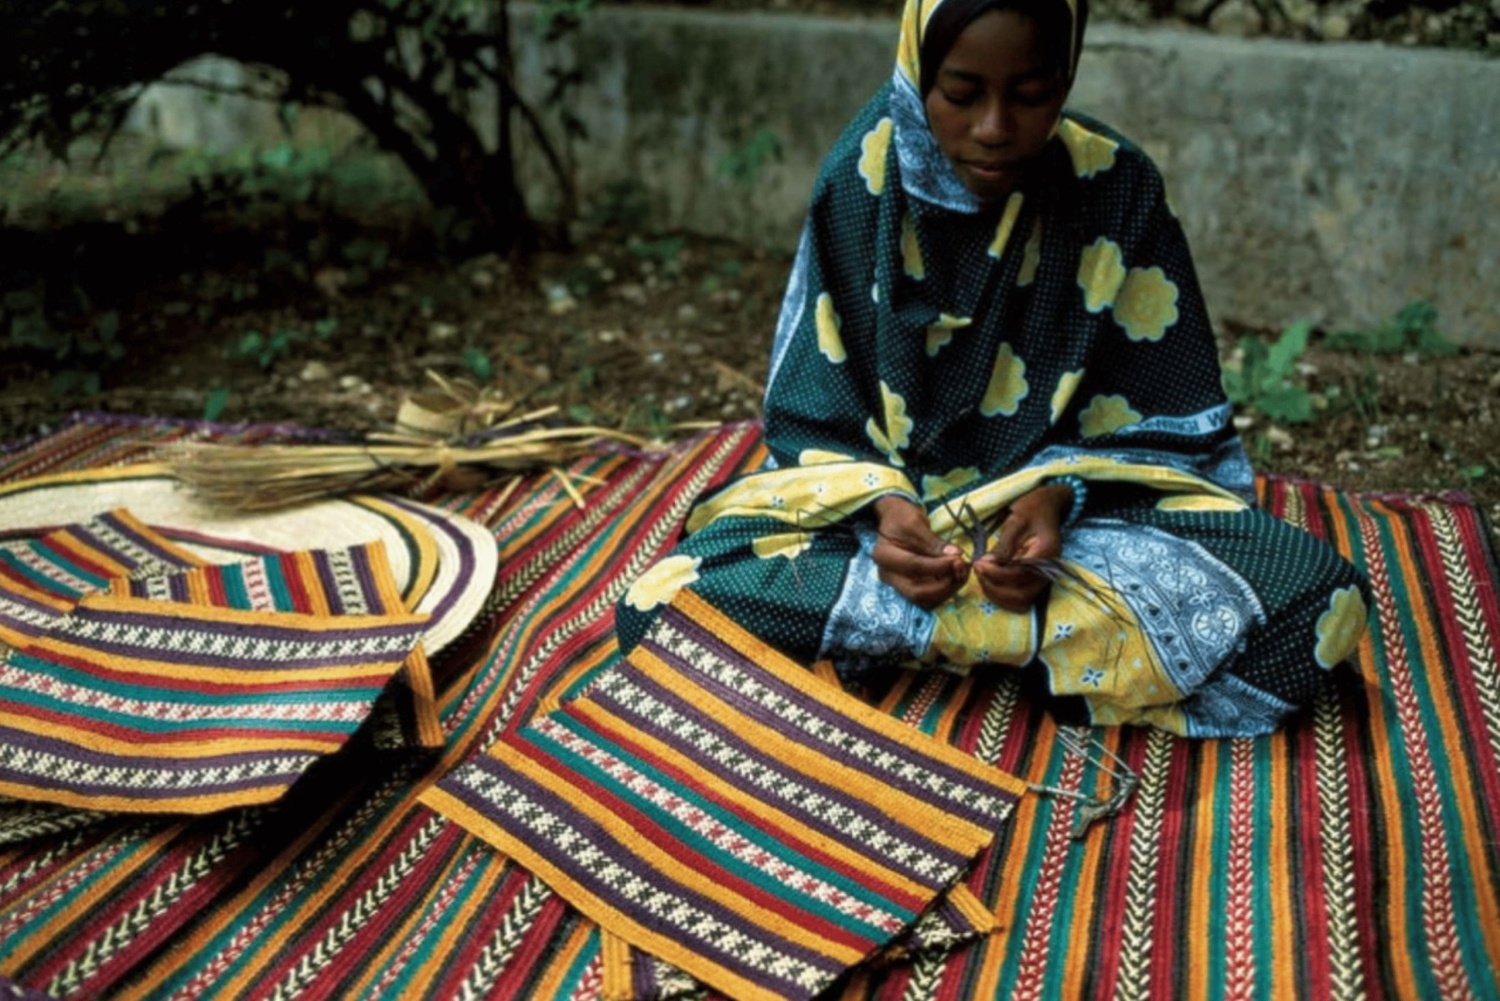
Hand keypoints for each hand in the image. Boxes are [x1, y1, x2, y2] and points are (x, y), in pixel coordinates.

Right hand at [871, 495, 968, 608]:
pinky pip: (929, 597)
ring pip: (925, 599)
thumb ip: (934, 542)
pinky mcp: (909, 587)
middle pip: (917, 592)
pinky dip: (945, 591)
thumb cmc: (902, 517)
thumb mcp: (916, 523)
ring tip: (962, 572)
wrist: (894, 520)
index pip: (914, 566)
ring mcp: (898, 584)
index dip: (939, 565)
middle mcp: (888, 575)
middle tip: (962, 570)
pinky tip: (956, 577)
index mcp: (884, 555)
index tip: (959, 558)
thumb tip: (956, 555)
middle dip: (944, 585)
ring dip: (947, 590)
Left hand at [972, 484, 1071, 611]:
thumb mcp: (1016, 520)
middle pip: (1021, 594)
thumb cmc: (1032, 509)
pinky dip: (1004, 595)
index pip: (1019, 574)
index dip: (996, 573)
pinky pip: (1021, 597)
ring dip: (998, 594)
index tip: (978, 564)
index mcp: (1046, 553)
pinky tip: (990, 581)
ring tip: (982, 576)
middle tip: (978, 571)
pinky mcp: (1036, 581)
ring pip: (1021, 600)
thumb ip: (1003, 544)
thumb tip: (987, 564)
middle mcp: (1049, 570)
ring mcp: (1044, 578)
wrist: (1047, 508)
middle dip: (995, 587)